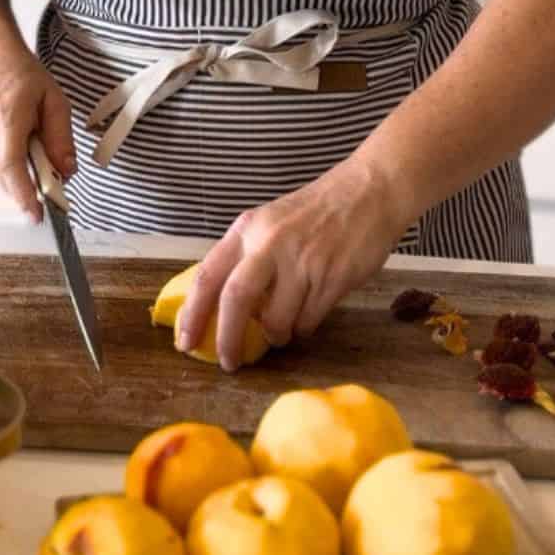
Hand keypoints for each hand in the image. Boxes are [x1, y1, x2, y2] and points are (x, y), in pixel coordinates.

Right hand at [0, 45, 75, 221]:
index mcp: (7, 117)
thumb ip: (61, 138)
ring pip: (3, 176)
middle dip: (33, 187)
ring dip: (23, 172)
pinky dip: (11, 164)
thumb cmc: (19, 74)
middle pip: (9, 178)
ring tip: (31, 141)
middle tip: (54, 183)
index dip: (25, 194)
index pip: (12, 166)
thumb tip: (66, 170)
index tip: (37, 214)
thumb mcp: (54, 100)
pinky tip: (16, 141)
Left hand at [175, 157, 410, 371]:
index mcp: (246, 230)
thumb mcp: (268, 223)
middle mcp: (270, 244)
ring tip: (280, 332)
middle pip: (236, 299)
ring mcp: (303, 261)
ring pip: (276, 319)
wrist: (369, 191)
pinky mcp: (334, 277)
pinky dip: (302, 328)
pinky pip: (308, 320)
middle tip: (228, 362)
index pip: (207, 276)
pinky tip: (307, 316)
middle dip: (227, 338)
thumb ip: (245, 259)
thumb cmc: (313, 212)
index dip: (192, 313)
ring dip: (275, 335)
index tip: (185, 341)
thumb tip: (222, 308)